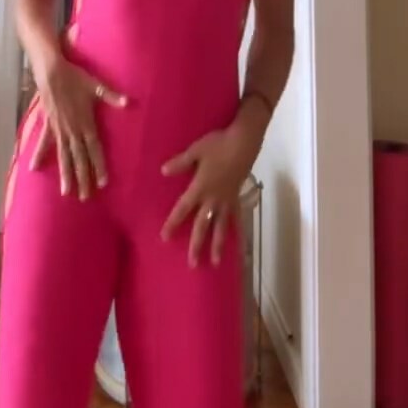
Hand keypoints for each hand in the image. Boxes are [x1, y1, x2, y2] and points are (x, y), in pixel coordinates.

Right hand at [29, 56, 127, 198]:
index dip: (98, 166)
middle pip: (79, 158)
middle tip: (86, 197)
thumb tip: (129, 103)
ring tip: (66, 192)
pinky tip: (34, 168)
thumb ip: (112, 97)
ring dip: (65, 174)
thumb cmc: (75, 78)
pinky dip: (39, 155)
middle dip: (83, 178)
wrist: (52, 72)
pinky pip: (43, 143)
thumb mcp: (96, 86)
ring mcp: (59, 130)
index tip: (102, 183)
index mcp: (86, 123)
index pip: (94, 149)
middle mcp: (72, 131)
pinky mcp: (48, 125)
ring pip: (63, 156)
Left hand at [159, 124, 255, 266]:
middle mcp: (213, 199)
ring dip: (218, 245)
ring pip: (221, 227)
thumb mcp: (196, 151)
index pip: (183, 209)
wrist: (243, 143)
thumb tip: (163, 171)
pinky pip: (236, 217)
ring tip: (216, 262)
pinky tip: (238, 242)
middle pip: (202, 225)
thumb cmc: (218, 145)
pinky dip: (236, 230)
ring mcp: (227, 200)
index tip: (165, 237)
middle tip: (192, 264)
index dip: (173, 223)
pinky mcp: (237, 196)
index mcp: (200, 188)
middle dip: (196, 244)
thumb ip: (180, 163)